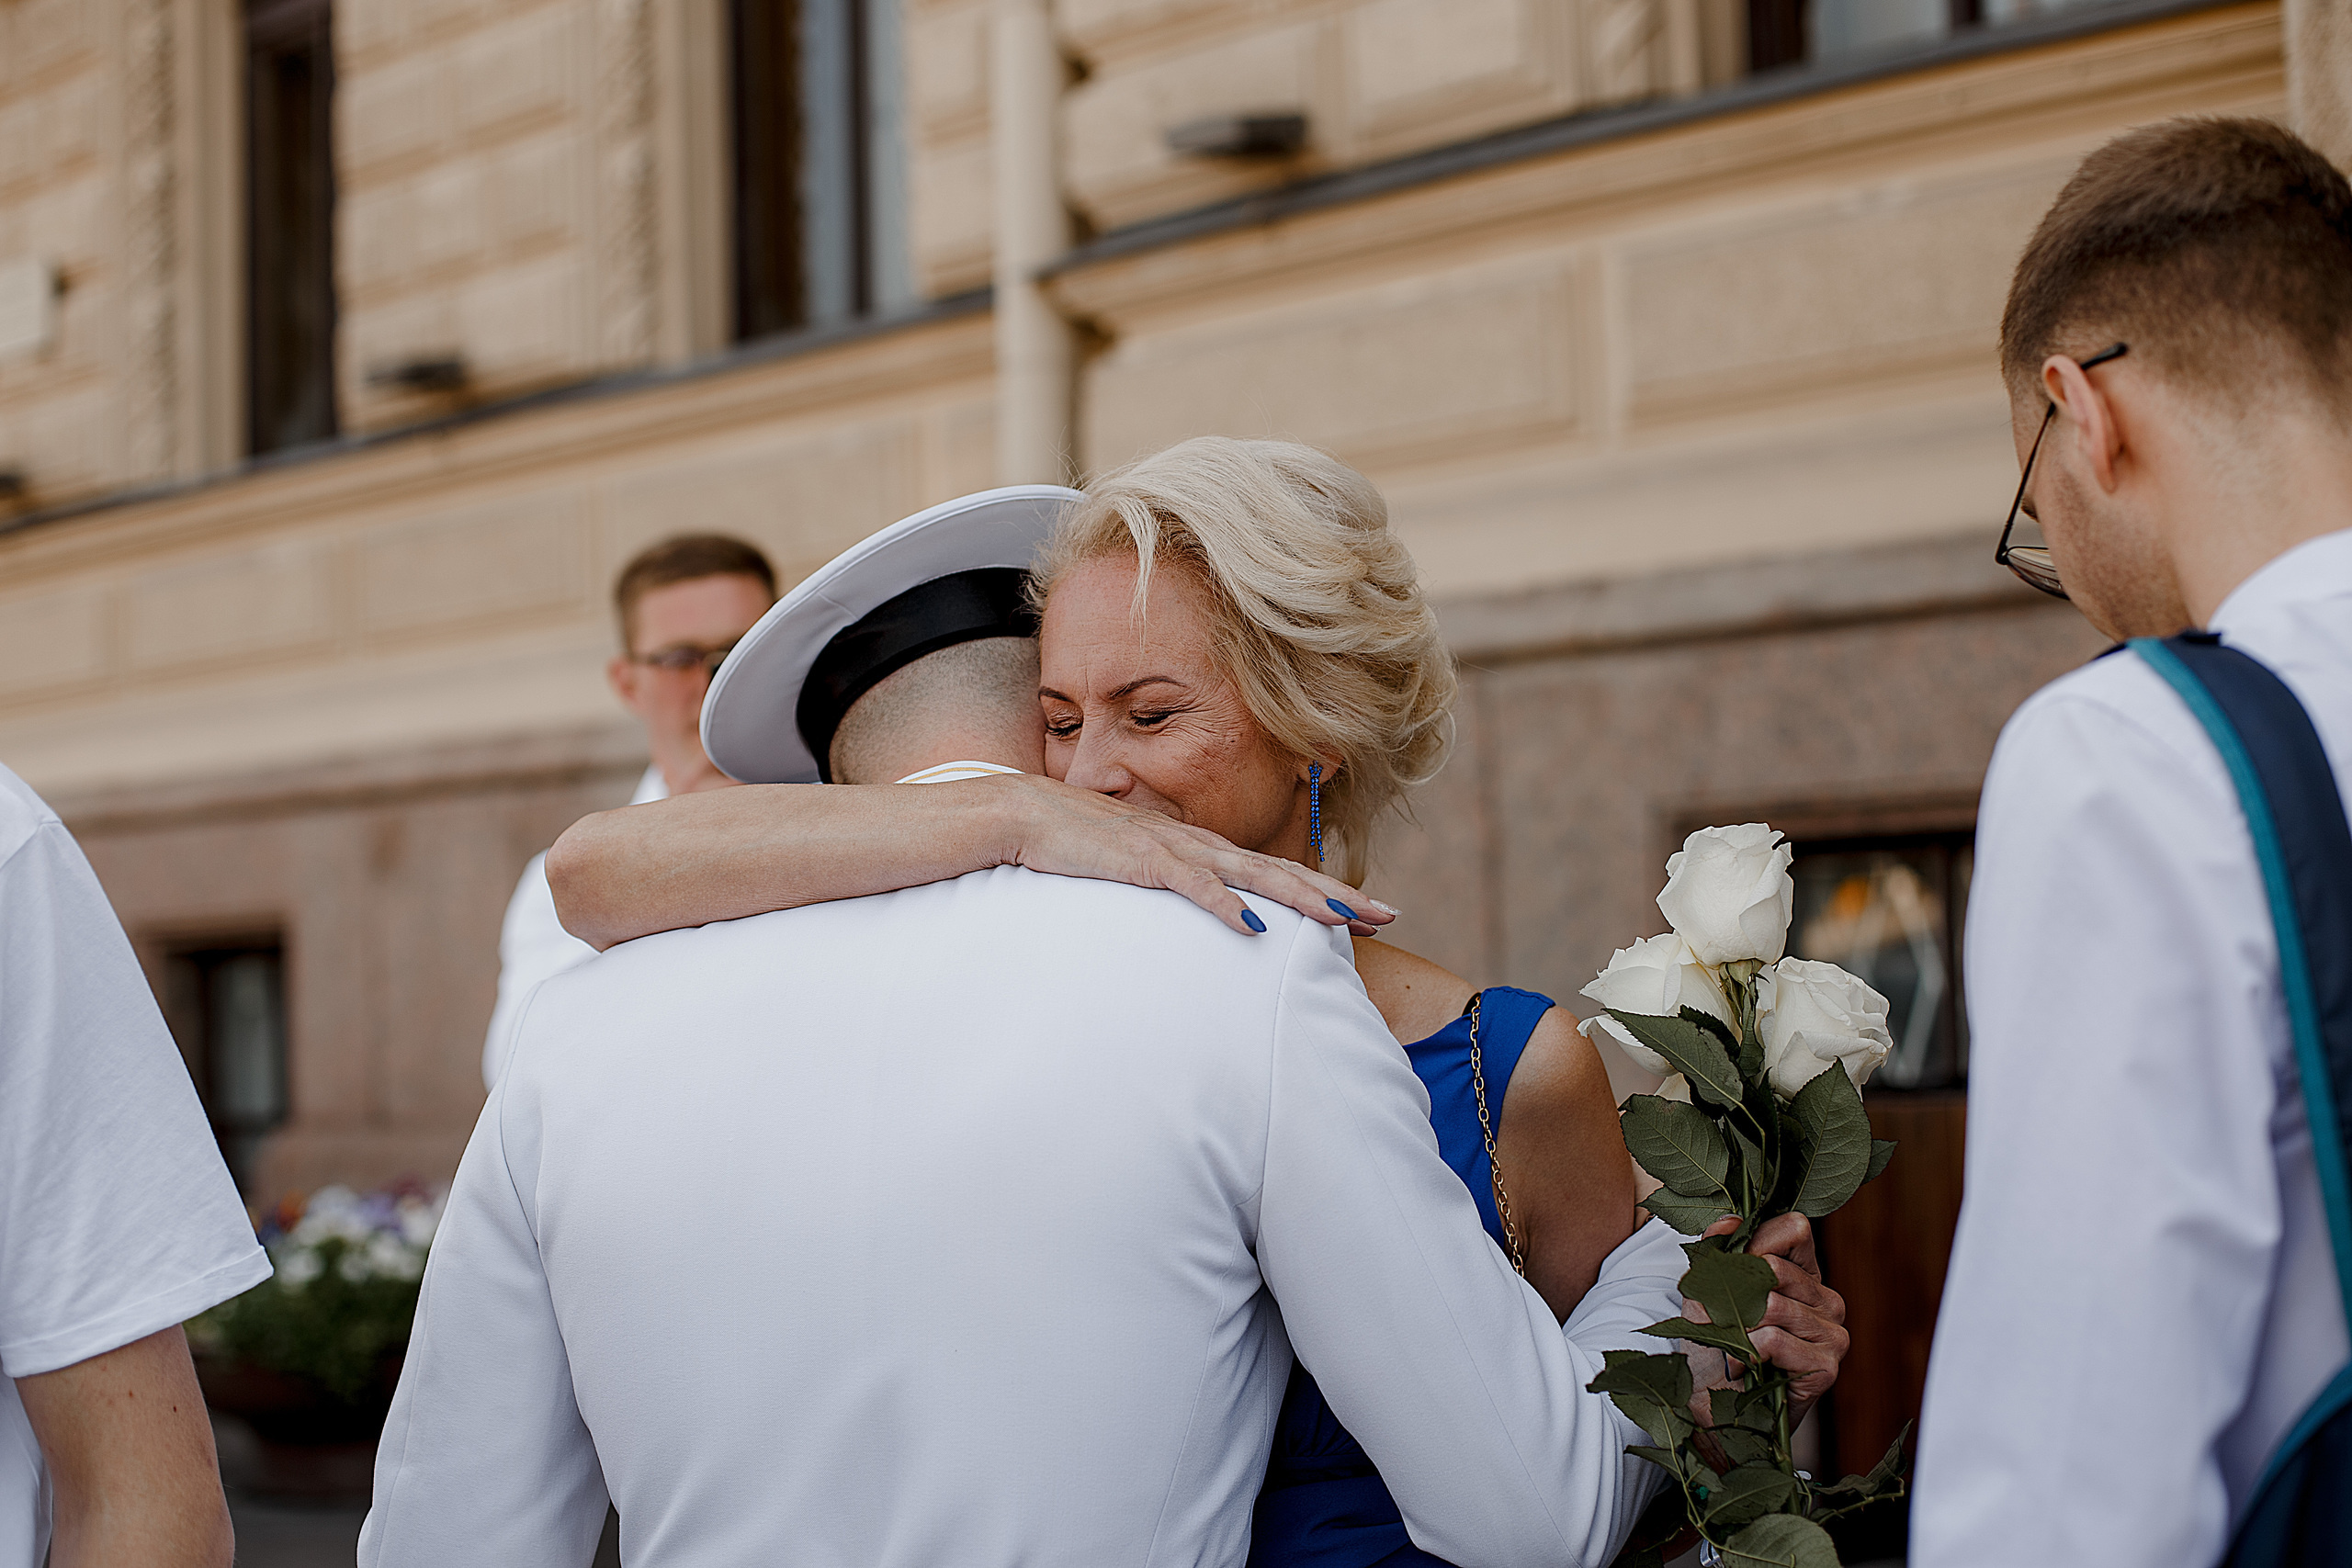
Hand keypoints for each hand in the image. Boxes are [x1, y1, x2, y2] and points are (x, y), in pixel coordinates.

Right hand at [992, 773, 1397, 938]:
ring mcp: (1170, 850)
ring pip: (1251, 876)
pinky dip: (1223, 906)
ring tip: (1345, 919)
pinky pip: (1190, 886)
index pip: (1273, 872)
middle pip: (1281, 871)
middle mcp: (1195, 846)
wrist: (1018, 815)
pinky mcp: (1139, 861)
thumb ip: (1167, 892)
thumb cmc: (1072, 849)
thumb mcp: (1133, 873)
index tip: (1365, 911)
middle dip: (1336, 894)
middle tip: (1388, 913)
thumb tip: (1200, 924)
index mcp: (1197, 850)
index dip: (1323, 889)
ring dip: (1301, 898)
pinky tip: (1253, 927)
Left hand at [1697, 1212, 1849, 1419]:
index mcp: (1804, 1275)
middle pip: (1776, 1266)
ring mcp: (1832, 1334)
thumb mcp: (1705, 1292)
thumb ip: (1717, 1252)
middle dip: (1736, 1294)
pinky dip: (1746, 1354)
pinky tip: (1745, 1369)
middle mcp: (1826, 1300)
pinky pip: (1774, 1339)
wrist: (1712, 1413)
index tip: (1730, 1268)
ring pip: (1772, 1304)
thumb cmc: (1713, 1351)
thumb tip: (1729, 1220)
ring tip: (1736, 1349)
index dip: (1755, 1241)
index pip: (1794, 1228)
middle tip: (1728, 1323)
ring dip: (1738, 1329)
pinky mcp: (1826, 1367)